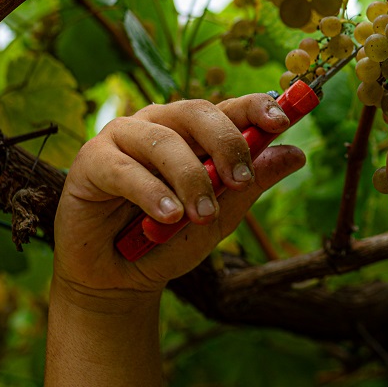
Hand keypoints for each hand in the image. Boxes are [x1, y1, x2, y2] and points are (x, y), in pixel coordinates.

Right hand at [52, 95, 304, 299]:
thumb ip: (251, 184)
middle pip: (196, 112)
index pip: (228, 107)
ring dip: (190, 179)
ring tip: (203, 216)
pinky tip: (167, 217)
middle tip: (239, 181)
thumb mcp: (220, 216)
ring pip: (164, 141)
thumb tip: (296, 154)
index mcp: (192, 132)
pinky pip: (125, 169)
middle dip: (225, 143)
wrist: (117, 280)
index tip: (281, 122)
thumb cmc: (168, 241)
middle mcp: (158, 124)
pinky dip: (151, 193)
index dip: (256, 106)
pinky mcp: (91, 160)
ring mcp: (122, 137)